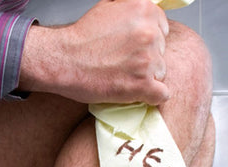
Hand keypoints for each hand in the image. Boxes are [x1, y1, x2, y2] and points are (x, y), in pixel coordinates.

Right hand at [19, 0, 169, 105]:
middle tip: (123, 64)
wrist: (65, 60)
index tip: (133, 48)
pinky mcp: (143, 84)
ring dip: (146, 78)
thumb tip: (144, 13)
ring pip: (160, 73)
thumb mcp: (109, 7)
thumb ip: (131, 10)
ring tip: (122, 76)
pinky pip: (161, 94)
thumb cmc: (82, 38)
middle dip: (146, 60)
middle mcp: (149, 32)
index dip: (148, 41)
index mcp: (144, 10)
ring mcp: (148, 59)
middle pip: (161, 52)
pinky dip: (151, 97)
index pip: (162, 29)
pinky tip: (137, 93)